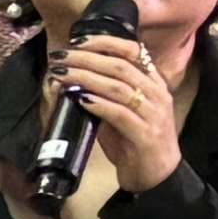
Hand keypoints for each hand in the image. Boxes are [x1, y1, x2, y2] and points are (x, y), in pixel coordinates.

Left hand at [50, 26, 184, 193]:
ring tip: (62, 74)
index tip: (77, 42)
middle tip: (60, 57)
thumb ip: (100, 94)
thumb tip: (65, 80)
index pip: (133, 51)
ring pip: (118, 86)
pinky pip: (120, 113)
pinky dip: (98, 103)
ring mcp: (154, 114)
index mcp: (154, 84)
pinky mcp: (146, 134)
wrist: (156, 176)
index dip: (105, 42)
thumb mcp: (118, 112)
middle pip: (120, 65)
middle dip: (86, 58)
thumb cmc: (133, 142)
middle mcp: (157, 94)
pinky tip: (80, 99)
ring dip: (85, 77)